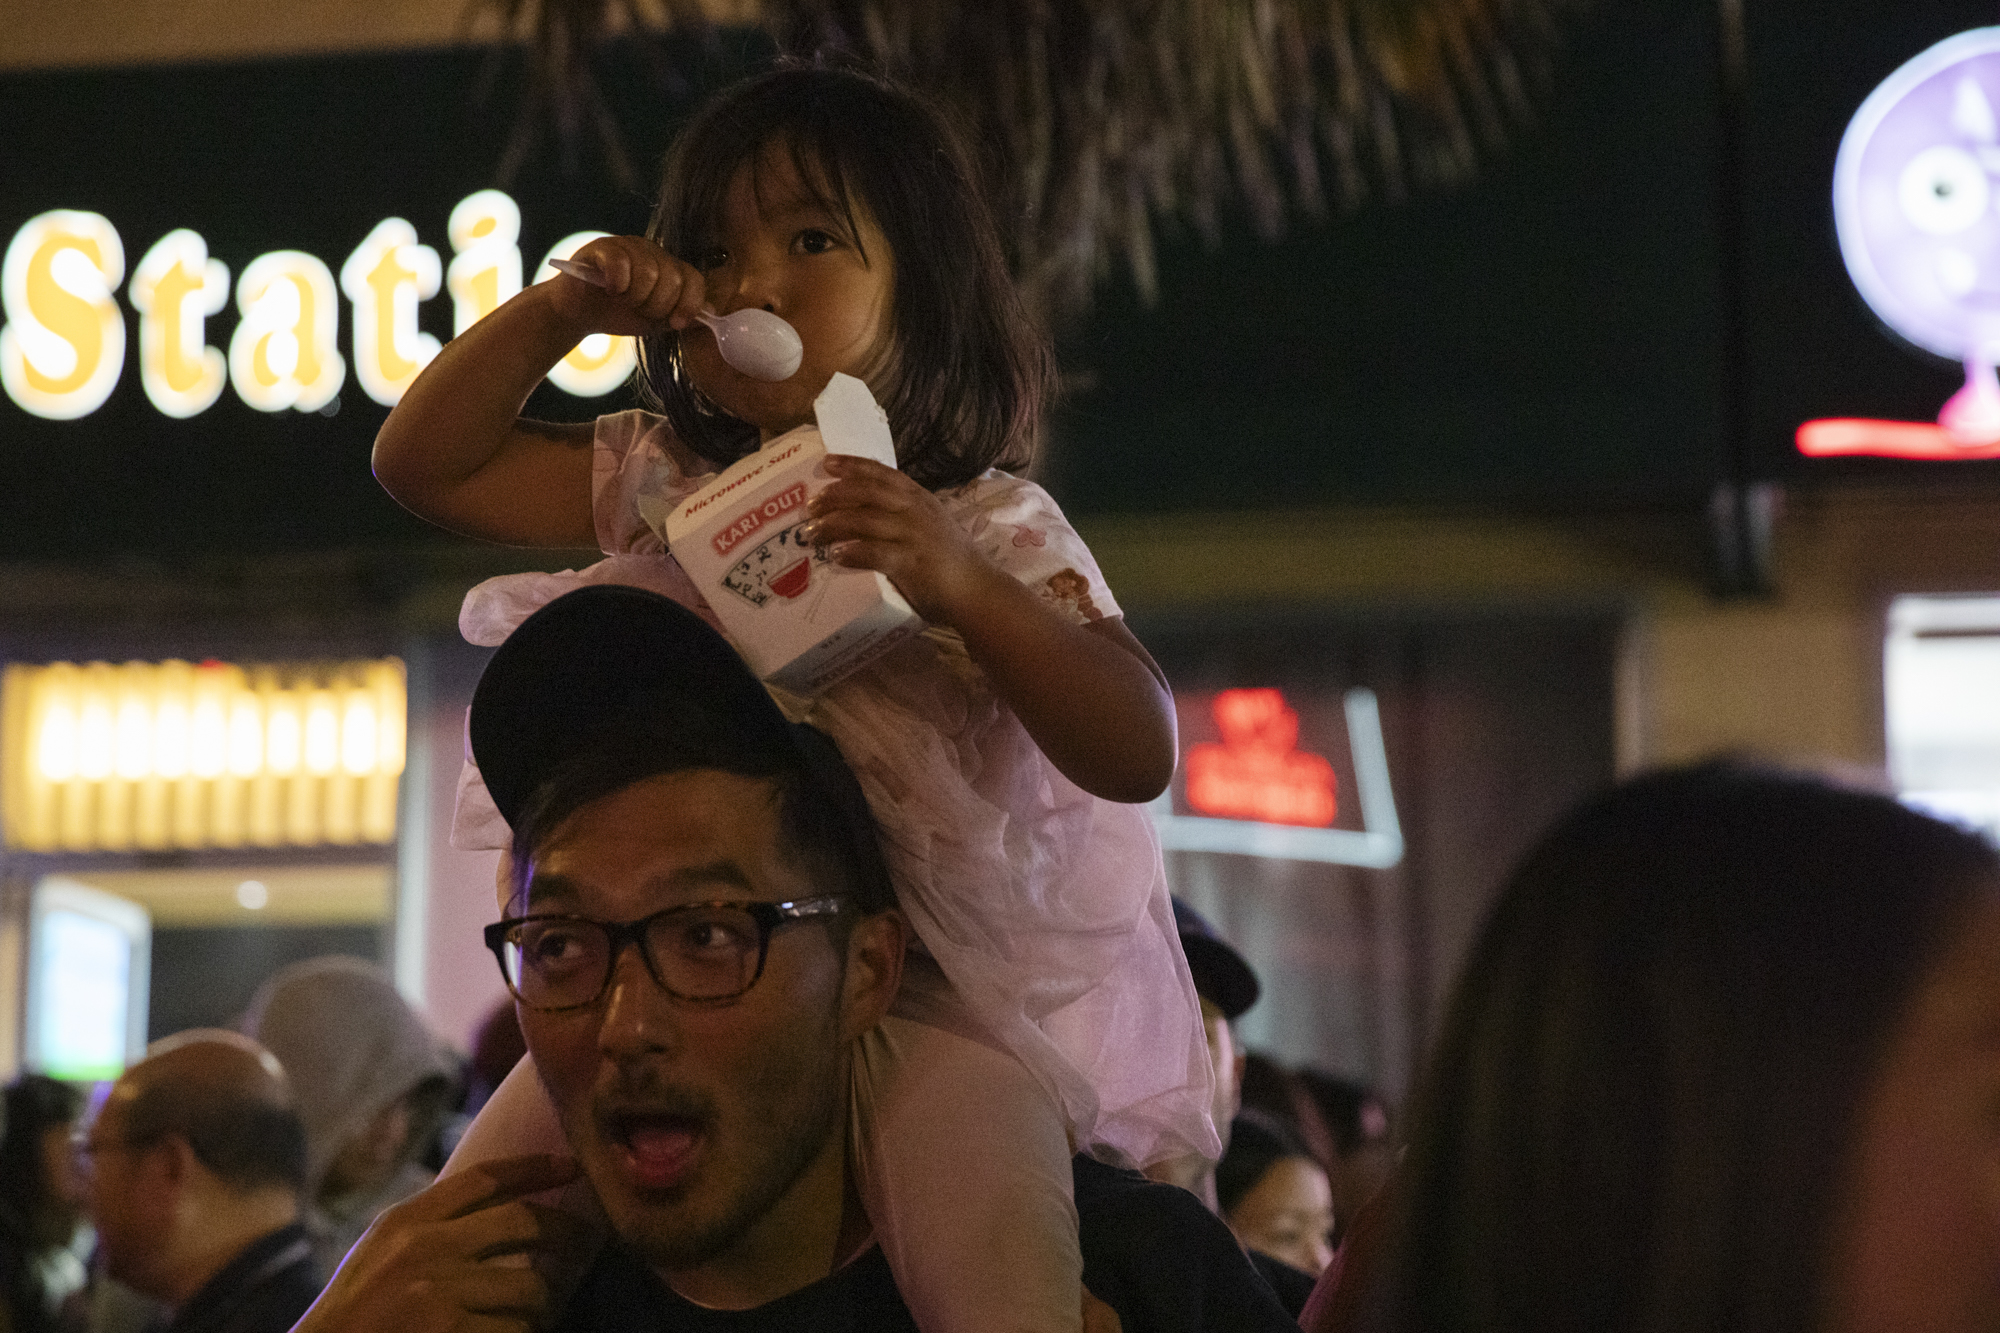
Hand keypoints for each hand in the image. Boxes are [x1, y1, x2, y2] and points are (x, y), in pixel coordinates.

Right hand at [291, 1154, 597, 1332]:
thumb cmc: (350, 1321)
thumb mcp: (378, 1256)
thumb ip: (429, 1228)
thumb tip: (501, 1209)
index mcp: (405, 1222)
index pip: (485, 1178)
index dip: (536, 1168)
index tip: (575, 1166)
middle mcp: (425, 1248)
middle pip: (526, 1222)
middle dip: (568, 1233)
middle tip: (588, 1243)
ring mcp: (440, 1293)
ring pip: (531, 1288)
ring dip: (541, 1306)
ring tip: (536, 1314)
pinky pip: (516, 1331)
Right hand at [543, 235, 707, 338]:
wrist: (578, 314)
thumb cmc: (617, 314)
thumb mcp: (655, 322)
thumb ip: (681, 317)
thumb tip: (711, 314)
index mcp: (667, 267)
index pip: (693, 278)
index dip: (689, 303)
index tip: (676, 323)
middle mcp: (651, 252)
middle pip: (672, 278)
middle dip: (657, 306)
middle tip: (638, 310)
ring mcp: (627, 246)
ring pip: (648, 272)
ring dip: (635, 297)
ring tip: (621, 300)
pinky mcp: (602, 248)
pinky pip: (620, 263)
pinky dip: (617, 284)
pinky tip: (609, 290)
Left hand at [801, 456, 999, 626]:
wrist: (977, 590)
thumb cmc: (950, 560)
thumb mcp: (929, 525)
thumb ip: (903, 516)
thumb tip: (862, 514)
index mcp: (919, 499)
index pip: (882, 473)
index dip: (853, 466)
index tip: (827, 464)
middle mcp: (915, 511)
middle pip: (867, 492)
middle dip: (834, 496)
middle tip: (811, 506)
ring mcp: (913, 536)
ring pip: (864, 520)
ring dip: (833, 525)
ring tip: (812, 533)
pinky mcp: (911, 563)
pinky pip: (875, 553)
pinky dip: (853, 552)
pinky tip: (837, 556)